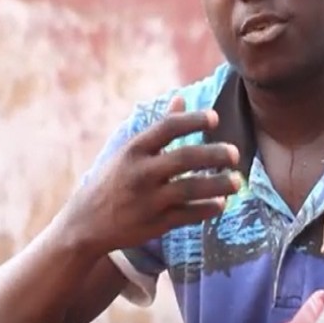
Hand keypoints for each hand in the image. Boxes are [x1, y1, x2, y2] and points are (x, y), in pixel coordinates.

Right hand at [62, 96, 240, 250]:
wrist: (85, 224)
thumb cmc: (113, 180)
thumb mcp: (129, 151)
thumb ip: (159, 126)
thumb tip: (182, 97)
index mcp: (134, 150)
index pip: (167, 128)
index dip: (193, 121)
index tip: (215, 118)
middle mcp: (141, 173)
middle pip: (184, 158)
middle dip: (213, 154)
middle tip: (235, 153)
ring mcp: (148, 200)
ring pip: (190, 189)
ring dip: (218, 185)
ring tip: (238, 182)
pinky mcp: (155, 224)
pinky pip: (187, 215)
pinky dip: (207, 209)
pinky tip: (221, 204)